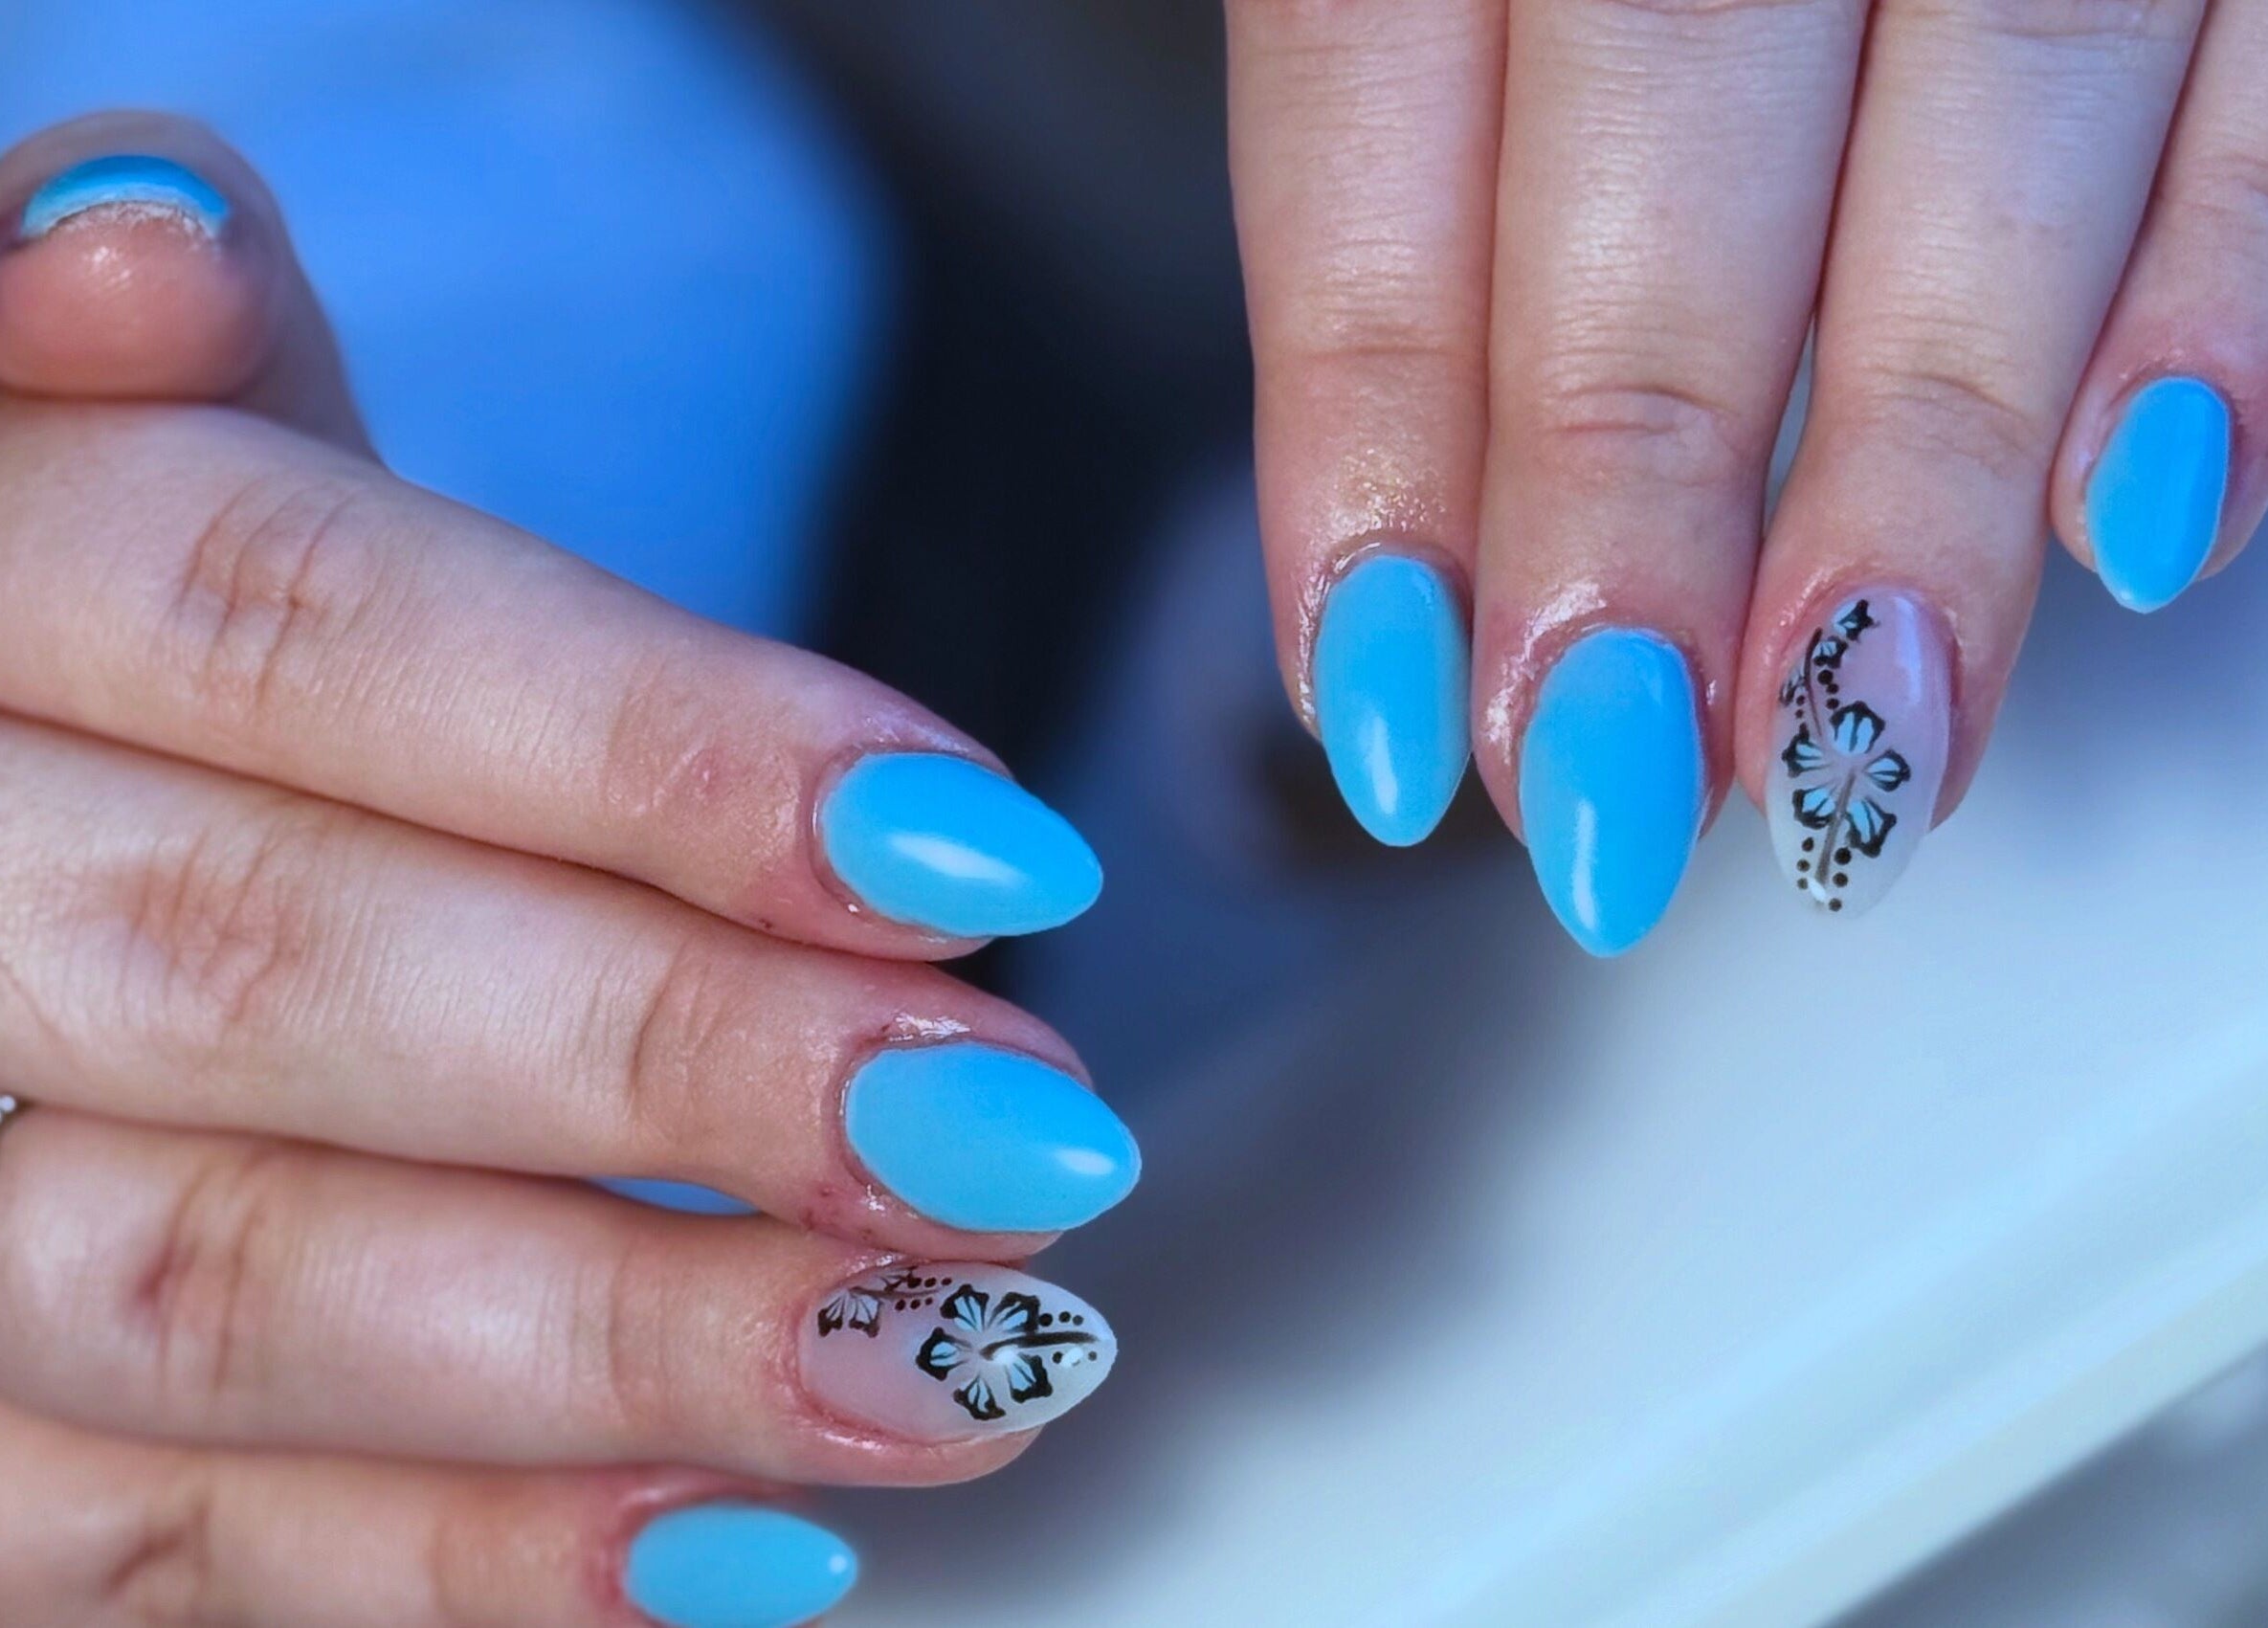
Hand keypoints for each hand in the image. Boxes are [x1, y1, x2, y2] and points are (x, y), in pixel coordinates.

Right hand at [0, 115, 1136, 1627]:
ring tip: (956, 1355)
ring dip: (626, 1344)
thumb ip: (195, 411)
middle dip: (678, 1070)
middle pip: (266, 969)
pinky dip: (463, 1558)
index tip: (984, 854)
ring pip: (211, 1280)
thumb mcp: (149, 472)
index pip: (285, 626)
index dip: (650, 750)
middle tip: (1023, 1135)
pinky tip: (747, 1543)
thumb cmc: (123, 645)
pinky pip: (154, 1544)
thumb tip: (151, 242)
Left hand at [1227, 0, 2262, 946]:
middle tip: (1605, 781)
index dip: (1373, 418)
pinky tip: (2153, 518)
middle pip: (1667, 108)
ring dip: (1928, 458)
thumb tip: (1412, 521)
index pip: (1373, 90)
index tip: (1377, 702)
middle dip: (1629, 476)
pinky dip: (2235, 273)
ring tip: (1862, 750)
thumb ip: (1411, 88)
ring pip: (2004, 81)